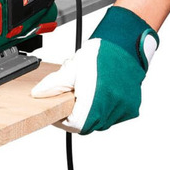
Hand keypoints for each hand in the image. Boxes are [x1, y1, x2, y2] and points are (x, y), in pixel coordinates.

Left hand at [31, 7, 159, 134]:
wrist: (127, 45)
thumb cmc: (102, 55)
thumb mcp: (71, 68)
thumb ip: (53, 84)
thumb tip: (38, 94)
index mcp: (94, 105)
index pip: (71, 124)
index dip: (61, 116)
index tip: (57, 107)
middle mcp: (110, 112)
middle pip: (85, 122)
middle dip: (75, 109)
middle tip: (74, 91)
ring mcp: (122, 111)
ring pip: (98, 119)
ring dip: (89, 108)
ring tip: (89, 87)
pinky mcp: (130, 109)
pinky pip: (111, 114)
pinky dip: (103, 106)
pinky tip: (101, 89)